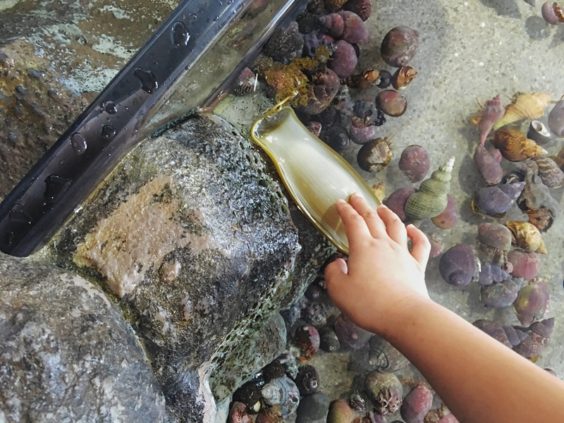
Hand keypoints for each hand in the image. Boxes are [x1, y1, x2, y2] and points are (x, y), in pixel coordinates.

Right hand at [324, 193, 431, 335]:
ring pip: (396, 226)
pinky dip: (417, 234)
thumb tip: (337, 263)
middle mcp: (383, 245)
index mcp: (363, 248)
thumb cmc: (369, 304)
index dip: (345, 211)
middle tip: (356, 197)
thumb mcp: (339, 291)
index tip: (339, 202)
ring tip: (381, 207)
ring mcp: (402, 254)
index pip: (353, 222)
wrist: (405, 316)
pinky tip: (412, 229)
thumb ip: (333, 273)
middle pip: (372, 219)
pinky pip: (420, 245)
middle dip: (362, 206)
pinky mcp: (417, 266)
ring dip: (388, 214)